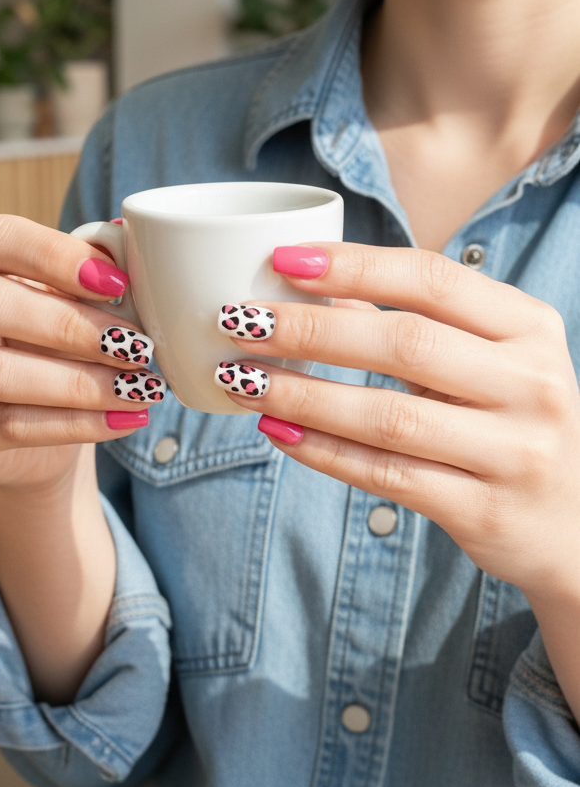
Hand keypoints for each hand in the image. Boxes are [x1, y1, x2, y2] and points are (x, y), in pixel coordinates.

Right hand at [0, 214, 164, 491]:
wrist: (28, 434)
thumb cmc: (47, 346)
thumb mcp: (64, 300)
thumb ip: (87, 273)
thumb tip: (130, 243)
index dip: (56, 256)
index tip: (117, 284)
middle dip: (71, 325)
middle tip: (137, 345)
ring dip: (80, 381)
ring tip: (140, 387)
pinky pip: (8, 425)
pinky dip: (75, 423)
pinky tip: (123, 418)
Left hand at [217, 243, 579, 606]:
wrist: (575, 525)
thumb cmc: (511, 423)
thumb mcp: (489, 362)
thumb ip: (416, 325)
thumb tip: (311, 288)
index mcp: (529, 328)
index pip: (433, 280)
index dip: (354, 267)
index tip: (282, 262)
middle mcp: (530, 384)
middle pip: (405, 344)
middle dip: (311, 330)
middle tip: (240, 322)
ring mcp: (513, 451)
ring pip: (388, 416)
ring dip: (303, 394)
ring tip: (240, 380)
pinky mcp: (483, 510)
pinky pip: (387, 474)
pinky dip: (324, 452)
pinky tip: (277, 431)